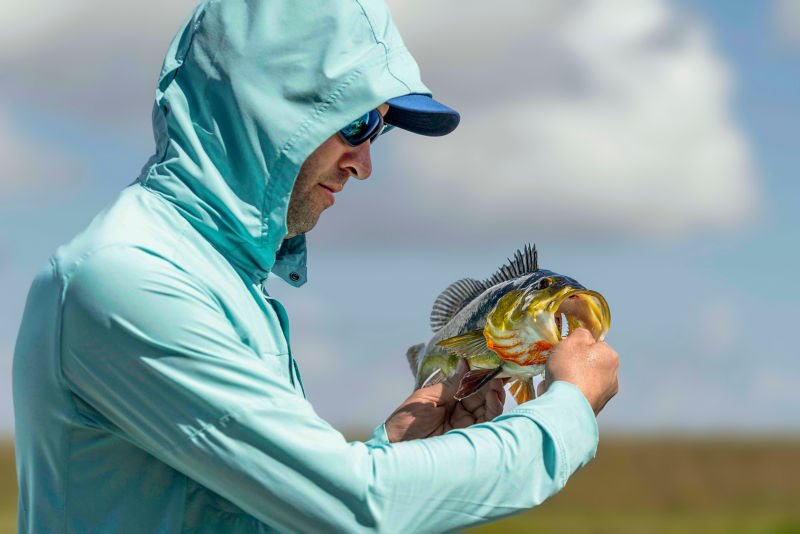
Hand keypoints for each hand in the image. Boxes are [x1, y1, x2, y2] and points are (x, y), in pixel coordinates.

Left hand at [385, 359, 506, 442]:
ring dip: (496, 393)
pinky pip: (489, 421)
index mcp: (449, 402)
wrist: (397, 447)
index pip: (470, 387)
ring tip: (496, 381)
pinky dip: (494, 407)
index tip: (491, 363)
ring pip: (490, 408)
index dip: (481, 376)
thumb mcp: (428, 397)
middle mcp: (461, 413)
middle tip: (500, 370)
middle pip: (484, 397)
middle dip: (492, 382)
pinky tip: (492, 394)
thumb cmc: (406, 422)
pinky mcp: (471, 437)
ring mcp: (467, 426)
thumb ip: (451, 384)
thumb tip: (464, 363)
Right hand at [537, 328, 618, 414]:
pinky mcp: (594, 409)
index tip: (565, 352)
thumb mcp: (572, 341)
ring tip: (553, 383)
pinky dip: (568, 395)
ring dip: (569, 381)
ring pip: (582, 382)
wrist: (567, 406)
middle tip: (557, 367)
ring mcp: (605, 395)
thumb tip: (584, 336)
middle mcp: (613, 376)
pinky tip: (556, 395)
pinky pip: (578, 397)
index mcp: (610, 356)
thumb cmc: (570, 369)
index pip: (593, 346)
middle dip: (572, 365)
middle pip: (588, 364)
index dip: (576, 347)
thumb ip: (580, 334)